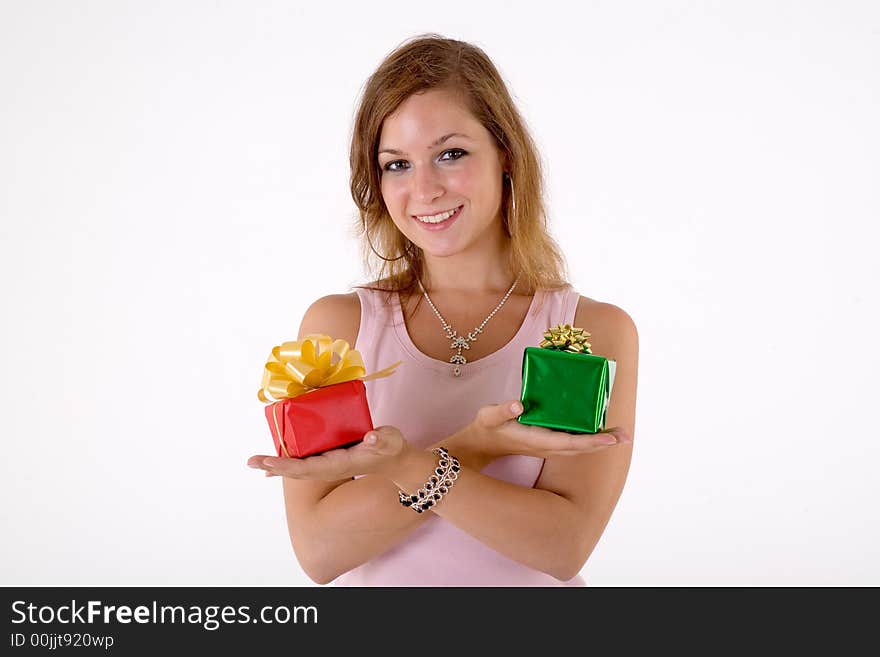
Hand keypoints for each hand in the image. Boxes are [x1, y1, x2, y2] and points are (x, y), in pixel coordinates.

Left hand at [246, 426, 411, 480]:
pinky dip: (290, 458)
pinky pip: (306, 459)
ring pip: (299, 465)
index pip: (308, 467)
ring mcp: (330, 463)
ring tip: (257, 461)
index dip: (287, 465)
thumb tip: (371, 437)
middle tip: (251, 461)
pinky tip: (279, 454)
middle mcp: (331, 466)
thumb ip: (381, 440)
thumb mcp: (390, 441)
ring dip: (278, 463)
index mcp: (340, 464)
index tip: (268, 464)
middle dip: (274, 465)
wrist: (396, 462)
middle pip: (297, 469)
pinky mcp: (332, 456)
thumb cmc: (392, 449)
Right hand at [468, 400, 632, 459]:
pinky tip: (598, 430)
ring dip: (600, 441)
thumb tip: (518, 404)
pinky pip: (573, 442)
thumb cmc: (487, 428)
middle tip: (627, 435)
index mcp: (538, 440)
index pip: (571, 442)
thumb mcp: (489, 416)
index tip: (611, 438)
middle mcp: (547, 446)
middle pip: (582, 447)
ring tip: (620, 433)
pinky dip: (588, 438)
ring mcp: (549, 447)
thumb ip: (502, 410)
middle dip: (604, 442)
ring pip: (580, 447)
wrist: (481, 445)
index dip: (592, 441)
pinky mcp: (548, 443)